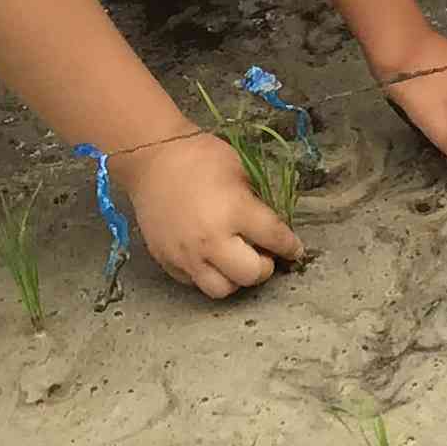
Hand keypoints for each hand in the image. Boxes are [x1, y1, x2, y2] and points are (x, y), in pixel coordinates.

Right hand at [126, 132, 303, 299]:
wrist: (152, 159)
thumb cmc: (198, 156)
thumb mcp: (240, 171)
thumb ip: (255, 203)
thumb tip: (268, 228)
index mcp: (235, 211)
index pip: (275, 239)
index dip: (290, 246)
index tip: (294, 250)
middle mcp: (211, 240)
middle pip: (251, 274)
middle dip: (264, 266)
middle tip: (264, 254)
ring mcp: (186, 254)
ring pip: (222, 289)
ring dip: (235, 277)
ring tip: (237, 260)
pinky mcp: (167, 260)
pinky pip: (194, 282)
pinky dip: (208, 274)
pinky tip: (211, 257)